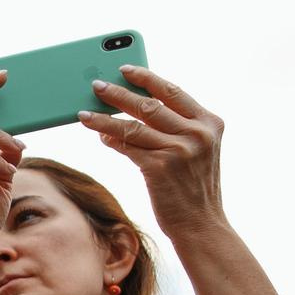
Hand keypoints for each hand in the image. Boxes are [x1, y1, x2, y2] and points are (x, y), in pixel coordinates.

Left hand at [80, 66, 224, 236]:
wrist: (201, 225)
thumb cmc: (193, 188)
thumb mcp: (196, 151)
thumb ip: (175, 128)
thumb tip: (133, 108)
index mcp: (210, 123)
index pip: (173, 91)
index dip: (147, 78)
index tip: (126, 68)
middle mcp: (197, 133)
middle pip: (150, 104)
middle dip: (119, 93)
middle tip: (97, 85)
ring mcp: (180, 150)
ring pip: (133, 124)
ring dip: (104, 117)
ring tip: (84, 112)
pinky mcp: (160, 168)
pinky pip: (128, 146)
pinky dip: (111, 138)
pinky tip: (99, 134)